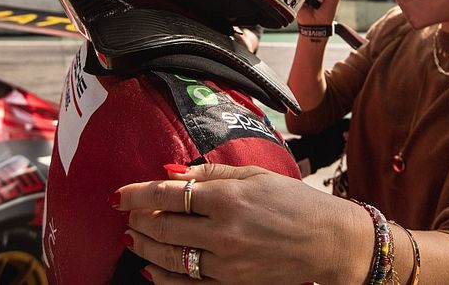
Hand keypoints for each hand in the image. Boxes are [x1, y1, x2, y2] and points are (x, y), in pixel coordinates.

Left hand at [114, 163, 371, 283]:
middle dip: (138, 220)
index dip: (138, 193)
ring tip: (132, 238)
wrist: (329, 242)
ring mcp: (226, 264)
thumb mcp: (256, 175)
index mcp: (228, 198)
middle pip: (163, 227)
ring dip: (145, 247)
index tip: (120, 194)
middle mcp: (222, 232)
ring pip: (170, 259)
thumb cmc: (295, 202)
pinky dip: (164, 279)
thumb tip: (173, 173)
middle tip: (125, 213)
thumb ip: (212, 174)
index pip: (168, 195)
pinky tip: (152, 270)